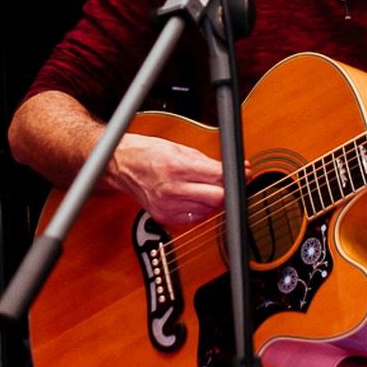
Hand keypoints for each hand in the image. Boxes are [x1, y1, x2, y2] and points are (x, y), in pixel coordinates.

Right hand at [107, 132, 226, 225]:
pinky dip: (201, 209)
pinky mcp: (164, 217)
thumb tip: (235, 169)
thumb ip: (210, 162)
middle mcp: (172, 189)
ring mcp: (167, 206)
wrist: (123, 166)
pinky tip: (195, 198)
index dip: (236, 175)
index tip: (244, 174)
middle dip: (227, 190)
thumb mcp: (181, 149)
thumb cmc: (150, 153)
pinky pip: (195, 218)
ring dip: (214, 200)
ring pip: (208, 210)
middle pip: (217, 197)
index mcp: (177, 167)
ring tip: (208, 188)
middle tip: (230, 183)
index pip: (218, 177)